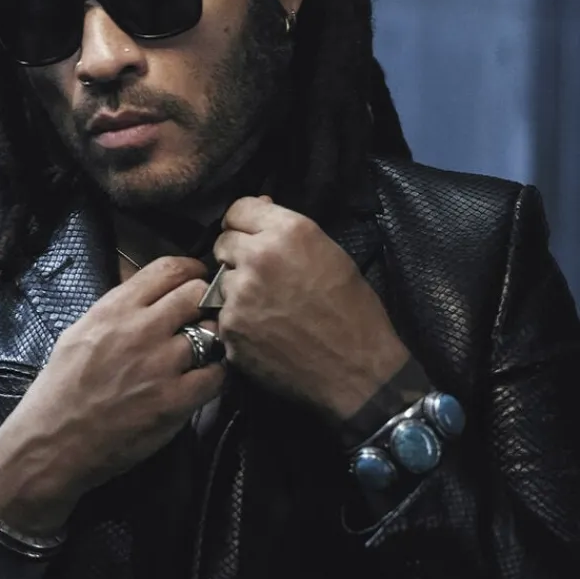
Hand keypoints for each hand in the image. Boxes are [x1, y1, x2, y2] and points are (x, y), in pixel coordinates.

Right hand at [0, 258, 223, 534]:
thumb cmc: (60, 390)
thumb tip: (146, 293)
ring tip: (203, 350)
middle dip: (204, 302)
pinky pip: (217, 374)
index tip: (196, 279)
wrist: (52, 442)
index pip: (170, 268)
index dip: (191, 271)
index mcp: (115, 309)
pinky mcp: (175, 401)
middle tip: (202, 316)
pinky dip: (216, 374)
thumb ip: (116, 310)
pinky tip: (204, 378)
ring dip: (213, 339)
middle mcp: (140, 330)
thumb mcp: (79, 332)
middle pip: (197, 293)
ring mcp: (161, 365)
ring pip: (213, 331)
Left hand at [213, 197, 409, 420]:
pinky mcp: (230, 328)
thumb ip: (289, 231)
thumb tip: (260, 207)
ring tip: (268, 308)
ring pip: (221, 281)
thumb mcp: (331, 255)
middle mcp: (258, 257)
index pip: (238, 210)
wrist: (357, 372)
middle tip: (260, 276)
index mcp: (288, 233)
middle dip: (237, 255)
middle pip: (223, 243)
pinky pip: (223, 315)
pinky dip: (238, 322)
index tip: (250, 237)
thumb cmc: (354, 312)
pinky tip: (265, 332)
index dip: (244, 223)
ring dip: (237, 290)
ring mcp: (239, 294)